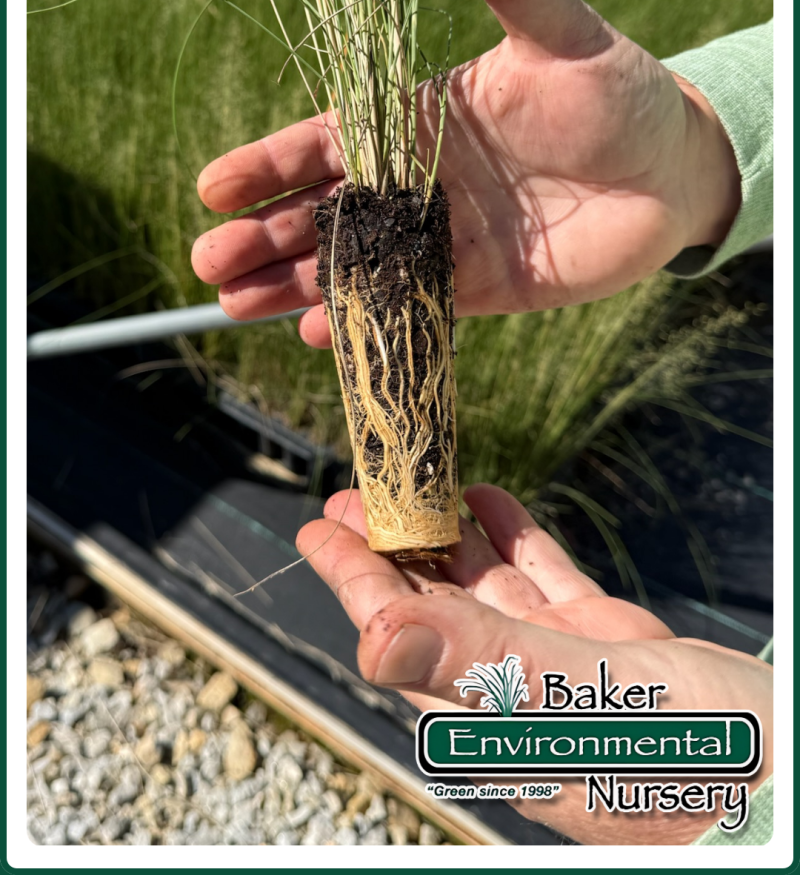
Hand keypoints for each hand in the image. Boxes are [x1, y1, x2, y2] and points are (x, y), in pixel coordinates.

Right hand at [192, 0, 740, 348]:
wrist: (673, 172)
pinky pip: (409, 305)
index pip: (327, 144)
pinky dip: (364, 318)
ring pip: (353, 264)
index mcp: (419, 121)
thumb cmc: (618, 92)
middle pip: (324, 212)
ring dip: (295, 286)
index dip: (269, 166)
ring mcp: (443, 239)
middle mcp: (419, 183)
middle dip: (265, 237)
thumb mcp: (560, 35)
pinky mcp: (477, 288)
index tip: (214, 188)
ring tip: (236, 306)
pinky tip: (318, 333)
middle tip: (209, 262)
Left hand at [296, 484, 772, 844]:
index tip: (317, 526)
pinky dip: (516, 540)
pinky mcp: (612, 647)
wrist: (790, 775)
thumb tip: (374, 641)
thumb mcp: (586, 705)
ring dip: (448, 538)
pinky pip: (546, 582)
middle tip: (353, 492)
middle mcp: (520, 694)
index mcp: (498, 719)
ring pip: (488, 589)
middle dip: (390, 549)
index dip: (355, 579)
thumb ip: (482, 668)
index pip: (404, 637)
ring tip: (413, 488)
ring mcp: (567, 667)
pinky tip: (490, 503)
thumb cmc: (704, 761)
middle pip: (433, 607)